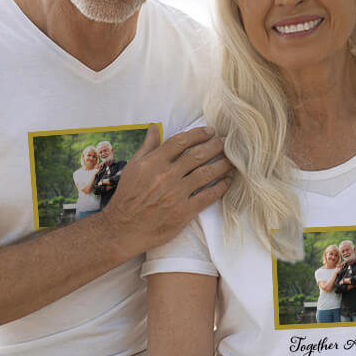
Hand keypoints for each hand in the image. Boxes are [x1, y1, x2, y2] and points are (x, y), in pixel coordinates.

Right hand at [100, 125, 232, 250]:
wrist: (124, 228)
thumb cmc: (127, 196)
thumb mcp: (133, 167)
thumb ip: (147, 146)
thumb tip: (155, 127)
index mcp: (153, 163)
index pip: (180, 141)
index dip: (198, 134)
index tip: (210, 131)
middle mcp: (166, 176)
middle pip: (197, 155)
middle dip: (215, 146)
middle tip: (226, 142)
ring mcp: (176, 194)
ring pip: (206, 174)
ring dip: (222, 165)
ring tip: (232, 159)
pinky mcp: (184, 212)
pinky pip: (208, 196)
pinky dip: (221, 187)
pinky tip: (228, 181)